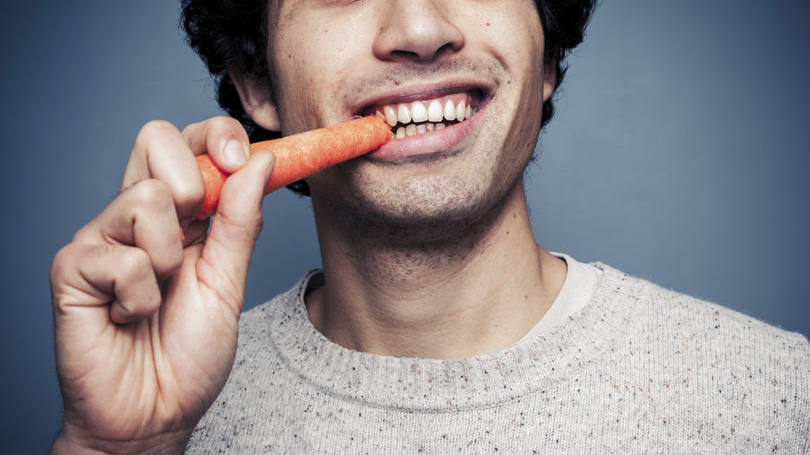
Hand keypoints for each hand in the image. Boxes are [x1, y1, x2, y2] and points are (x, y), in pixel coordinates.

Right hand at [49, 118, 274, 453]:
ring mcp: (100, 238)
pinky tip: (129, 318)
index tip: (243, 154)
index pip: (187, 142)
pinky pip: (123, 258)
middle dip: (193, 181)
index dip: (216, 135)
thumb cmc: (189, 353)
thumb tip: (261, 161)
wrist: (155, 413)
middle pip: (154, 138)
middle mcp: (134, 216)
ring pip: (145, 198)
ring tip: (158, 297)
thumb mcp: (228, 282)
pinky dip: (142, 299)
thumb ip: (241, 222)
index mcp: (176, 215)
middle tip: (196, 234)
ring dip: (170, 259)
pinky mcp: (72, 268)